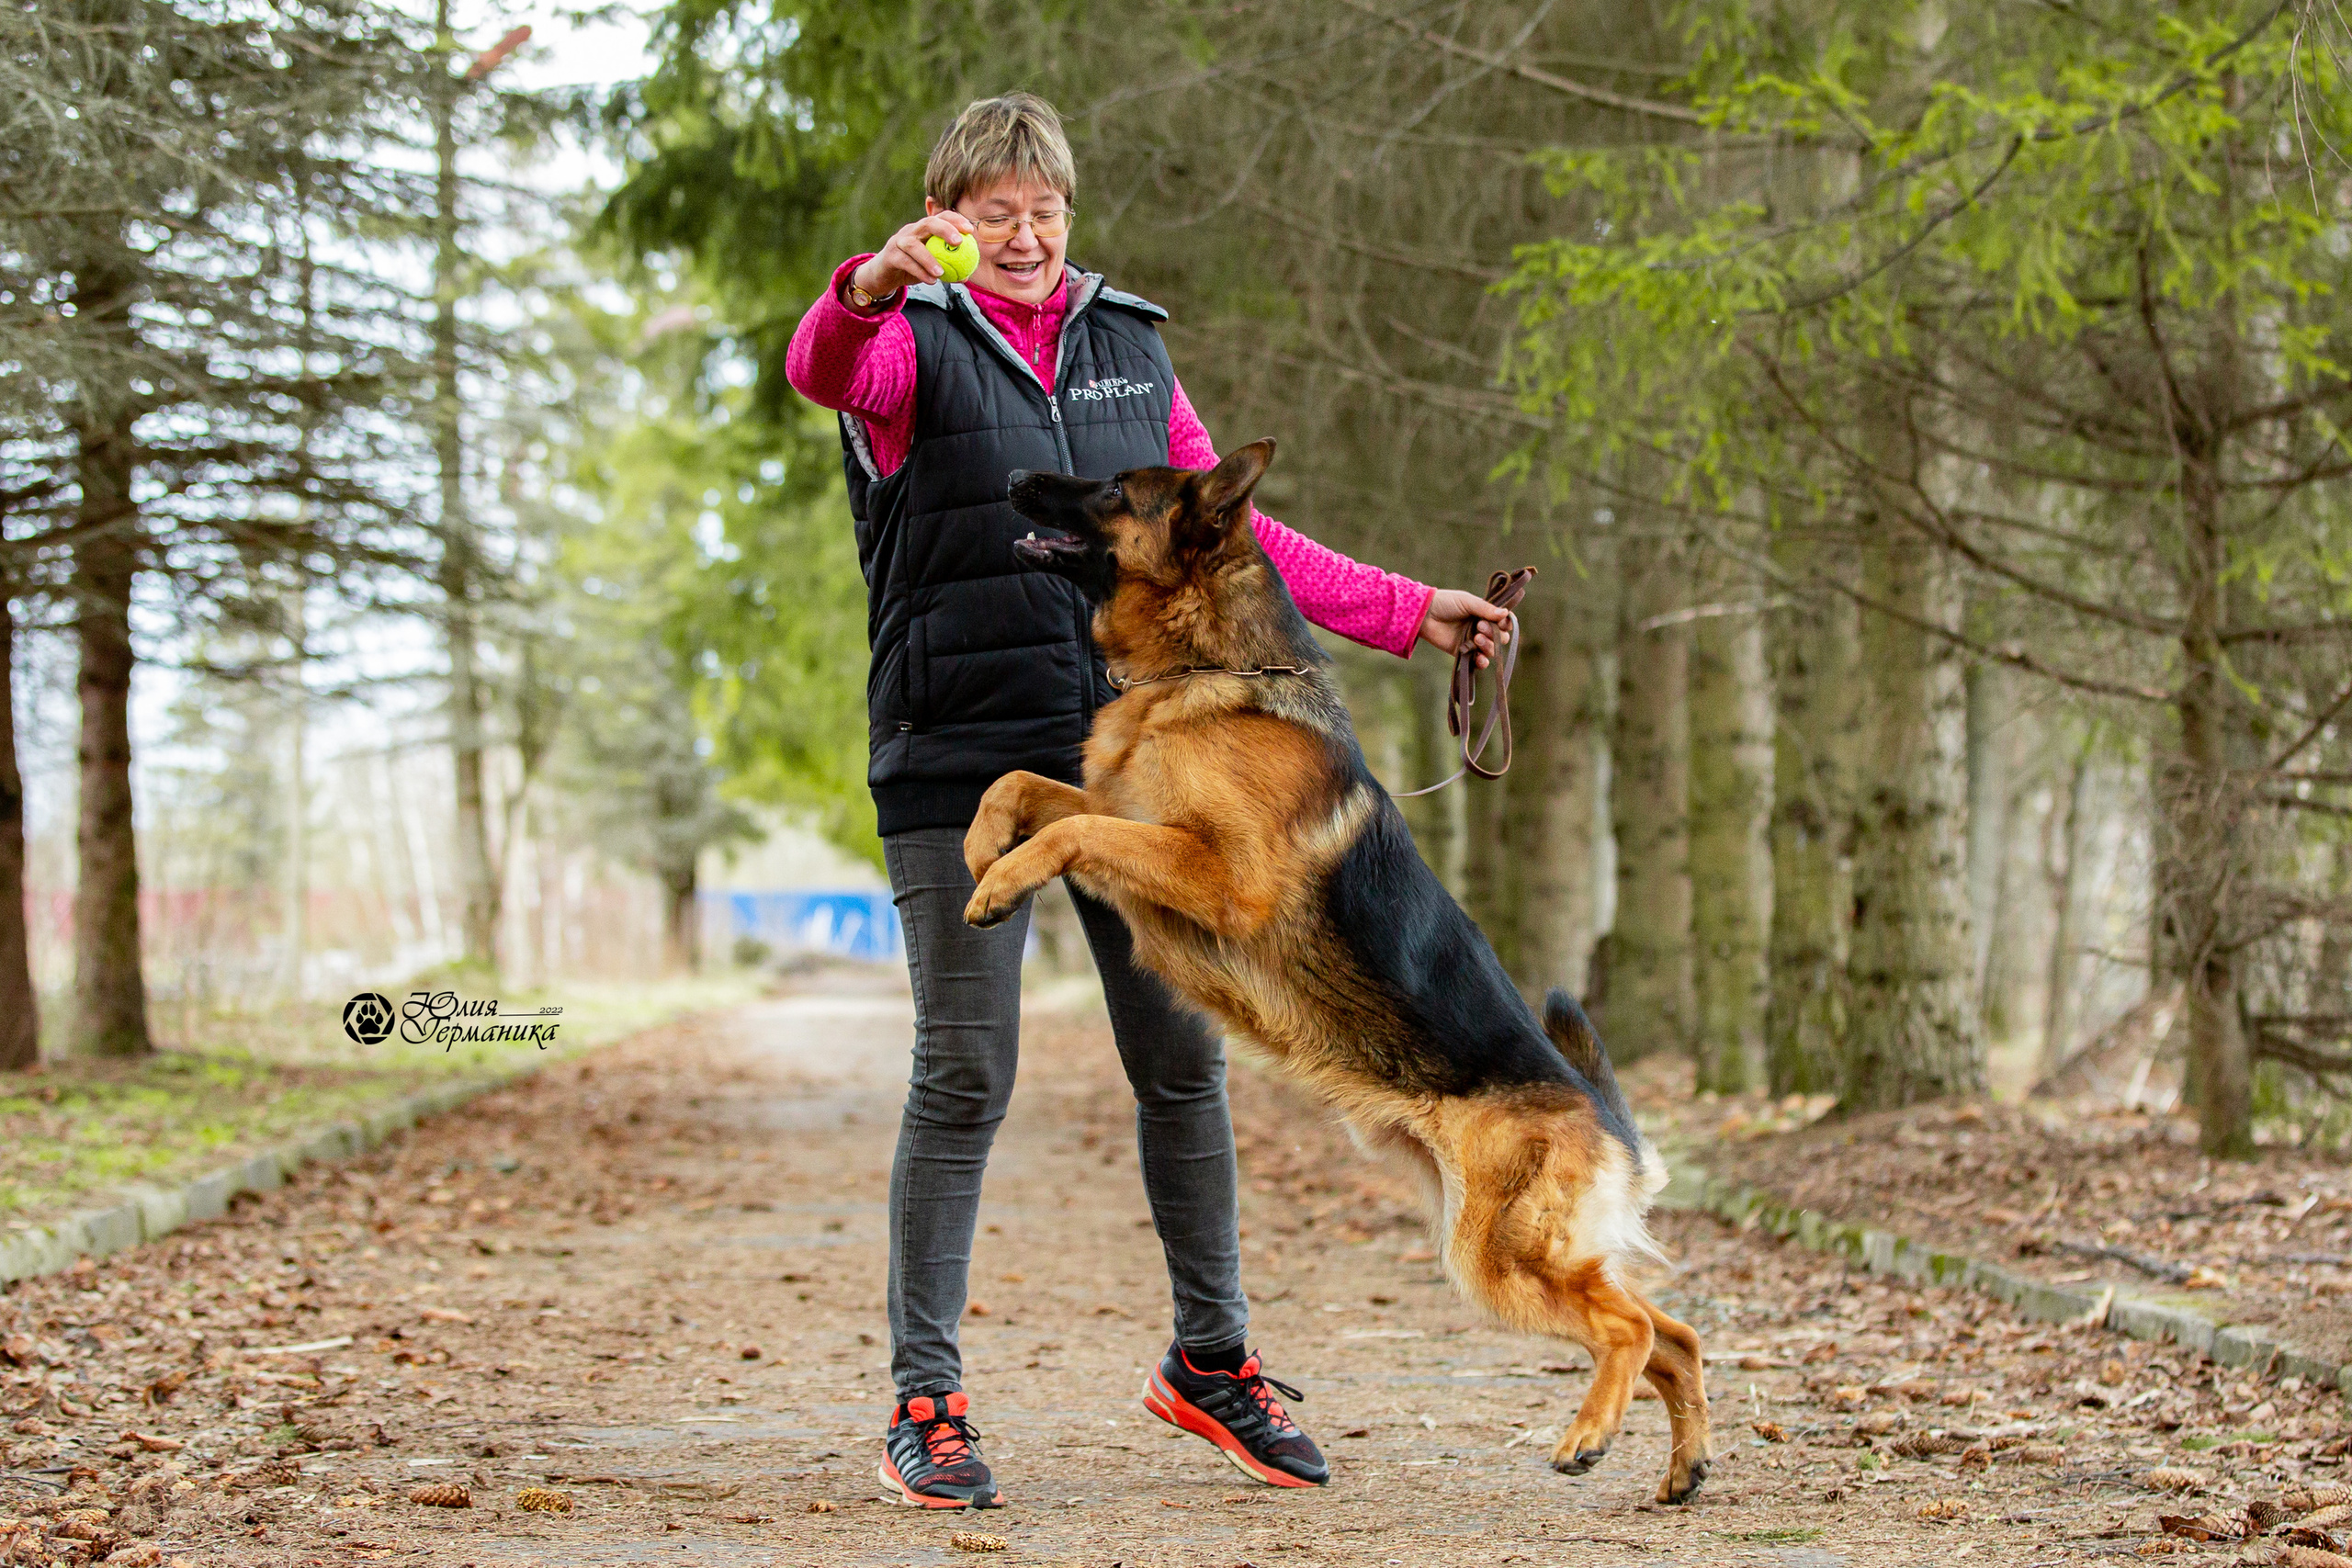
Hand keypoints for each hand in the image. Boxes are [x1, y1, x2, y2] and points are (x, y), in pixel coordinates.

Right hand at [848, 211, 974, 305]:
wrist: (884, 276)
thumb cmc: (912, 267)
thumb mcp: (930, 266)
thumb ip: (947, 267)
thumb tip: (967, 276)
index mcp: (923, 229)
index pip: (940, 217)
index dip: (956, 220)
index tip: (970, 230)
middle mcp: (911, 231)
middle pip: (928, 223)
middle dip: (945, 229)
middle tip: (959, 242)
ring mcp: (898, 241)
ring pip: (913, 245)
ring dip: (929, 258)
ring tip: (942, 272)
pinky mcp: (890, 255)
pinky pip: (905, 262)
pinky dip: (919, 271)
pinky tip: (932, 281)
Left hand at [1417, 588, 1510, 667]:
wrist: (1424, 614)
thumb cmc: (1446, 603)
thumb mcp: (1467, 602)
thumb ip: (1485, 609)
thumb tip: (1505, 614)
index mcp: (1485, 614)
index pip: (1503, 623)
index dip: (1505, 624)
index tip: (1499, 622)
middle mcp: (1482, 628)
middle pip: (1501, 638)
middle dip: (1495, 635)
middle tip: (1480, 626)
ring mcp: (1473, 641)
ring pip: (1491, 650)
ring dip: (1488, 646)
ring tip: (1476, 638)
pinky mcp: (1463, 652)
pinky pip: (1478, 662)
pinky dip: (1482, 662)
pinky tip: (1479, 658)